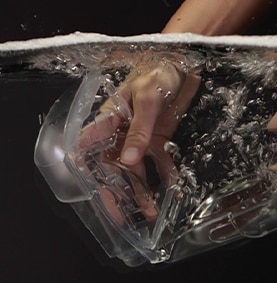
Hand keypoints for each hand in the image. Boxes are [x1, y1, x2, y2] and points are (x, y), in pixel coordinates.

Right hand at [79, 52, 200, 222]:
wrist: (184, 65)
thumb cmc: (158, 73)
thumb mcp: (146, 99)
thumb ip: (138, 130)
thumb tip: (128, 160)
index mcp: (110, 120)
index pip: (89, 149)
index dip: (86, 172)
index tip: (90, 195)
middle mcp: (123, 133)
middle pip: (113, 168)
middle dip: (116, 193)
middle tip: (120, 216)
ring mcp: (142, 139)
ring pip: (138, 171)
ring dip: (143, 192)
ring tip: (148, 213)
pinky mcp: (161, 141)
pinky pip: (162, 163)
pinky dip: (168, 178)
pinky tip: (173, 193)